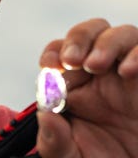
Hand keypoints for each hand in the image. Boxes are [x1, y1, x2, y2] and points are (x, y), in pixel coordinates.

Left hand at [35, 18, 137, 157]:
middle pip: (91, 31)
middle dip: (79, 38)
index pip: (60, 51)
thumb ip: (53, 139)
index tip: (50, 65)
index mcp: (74, 82)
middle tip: (72, 60)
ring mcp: (129, 73)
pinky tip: (128, 71)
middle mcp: (102, 71)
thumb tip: (46, 116)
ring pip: (122, 34)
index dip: (54, 51)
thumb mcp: (68, 154)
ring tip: (96, 64)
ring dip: (107, 42)